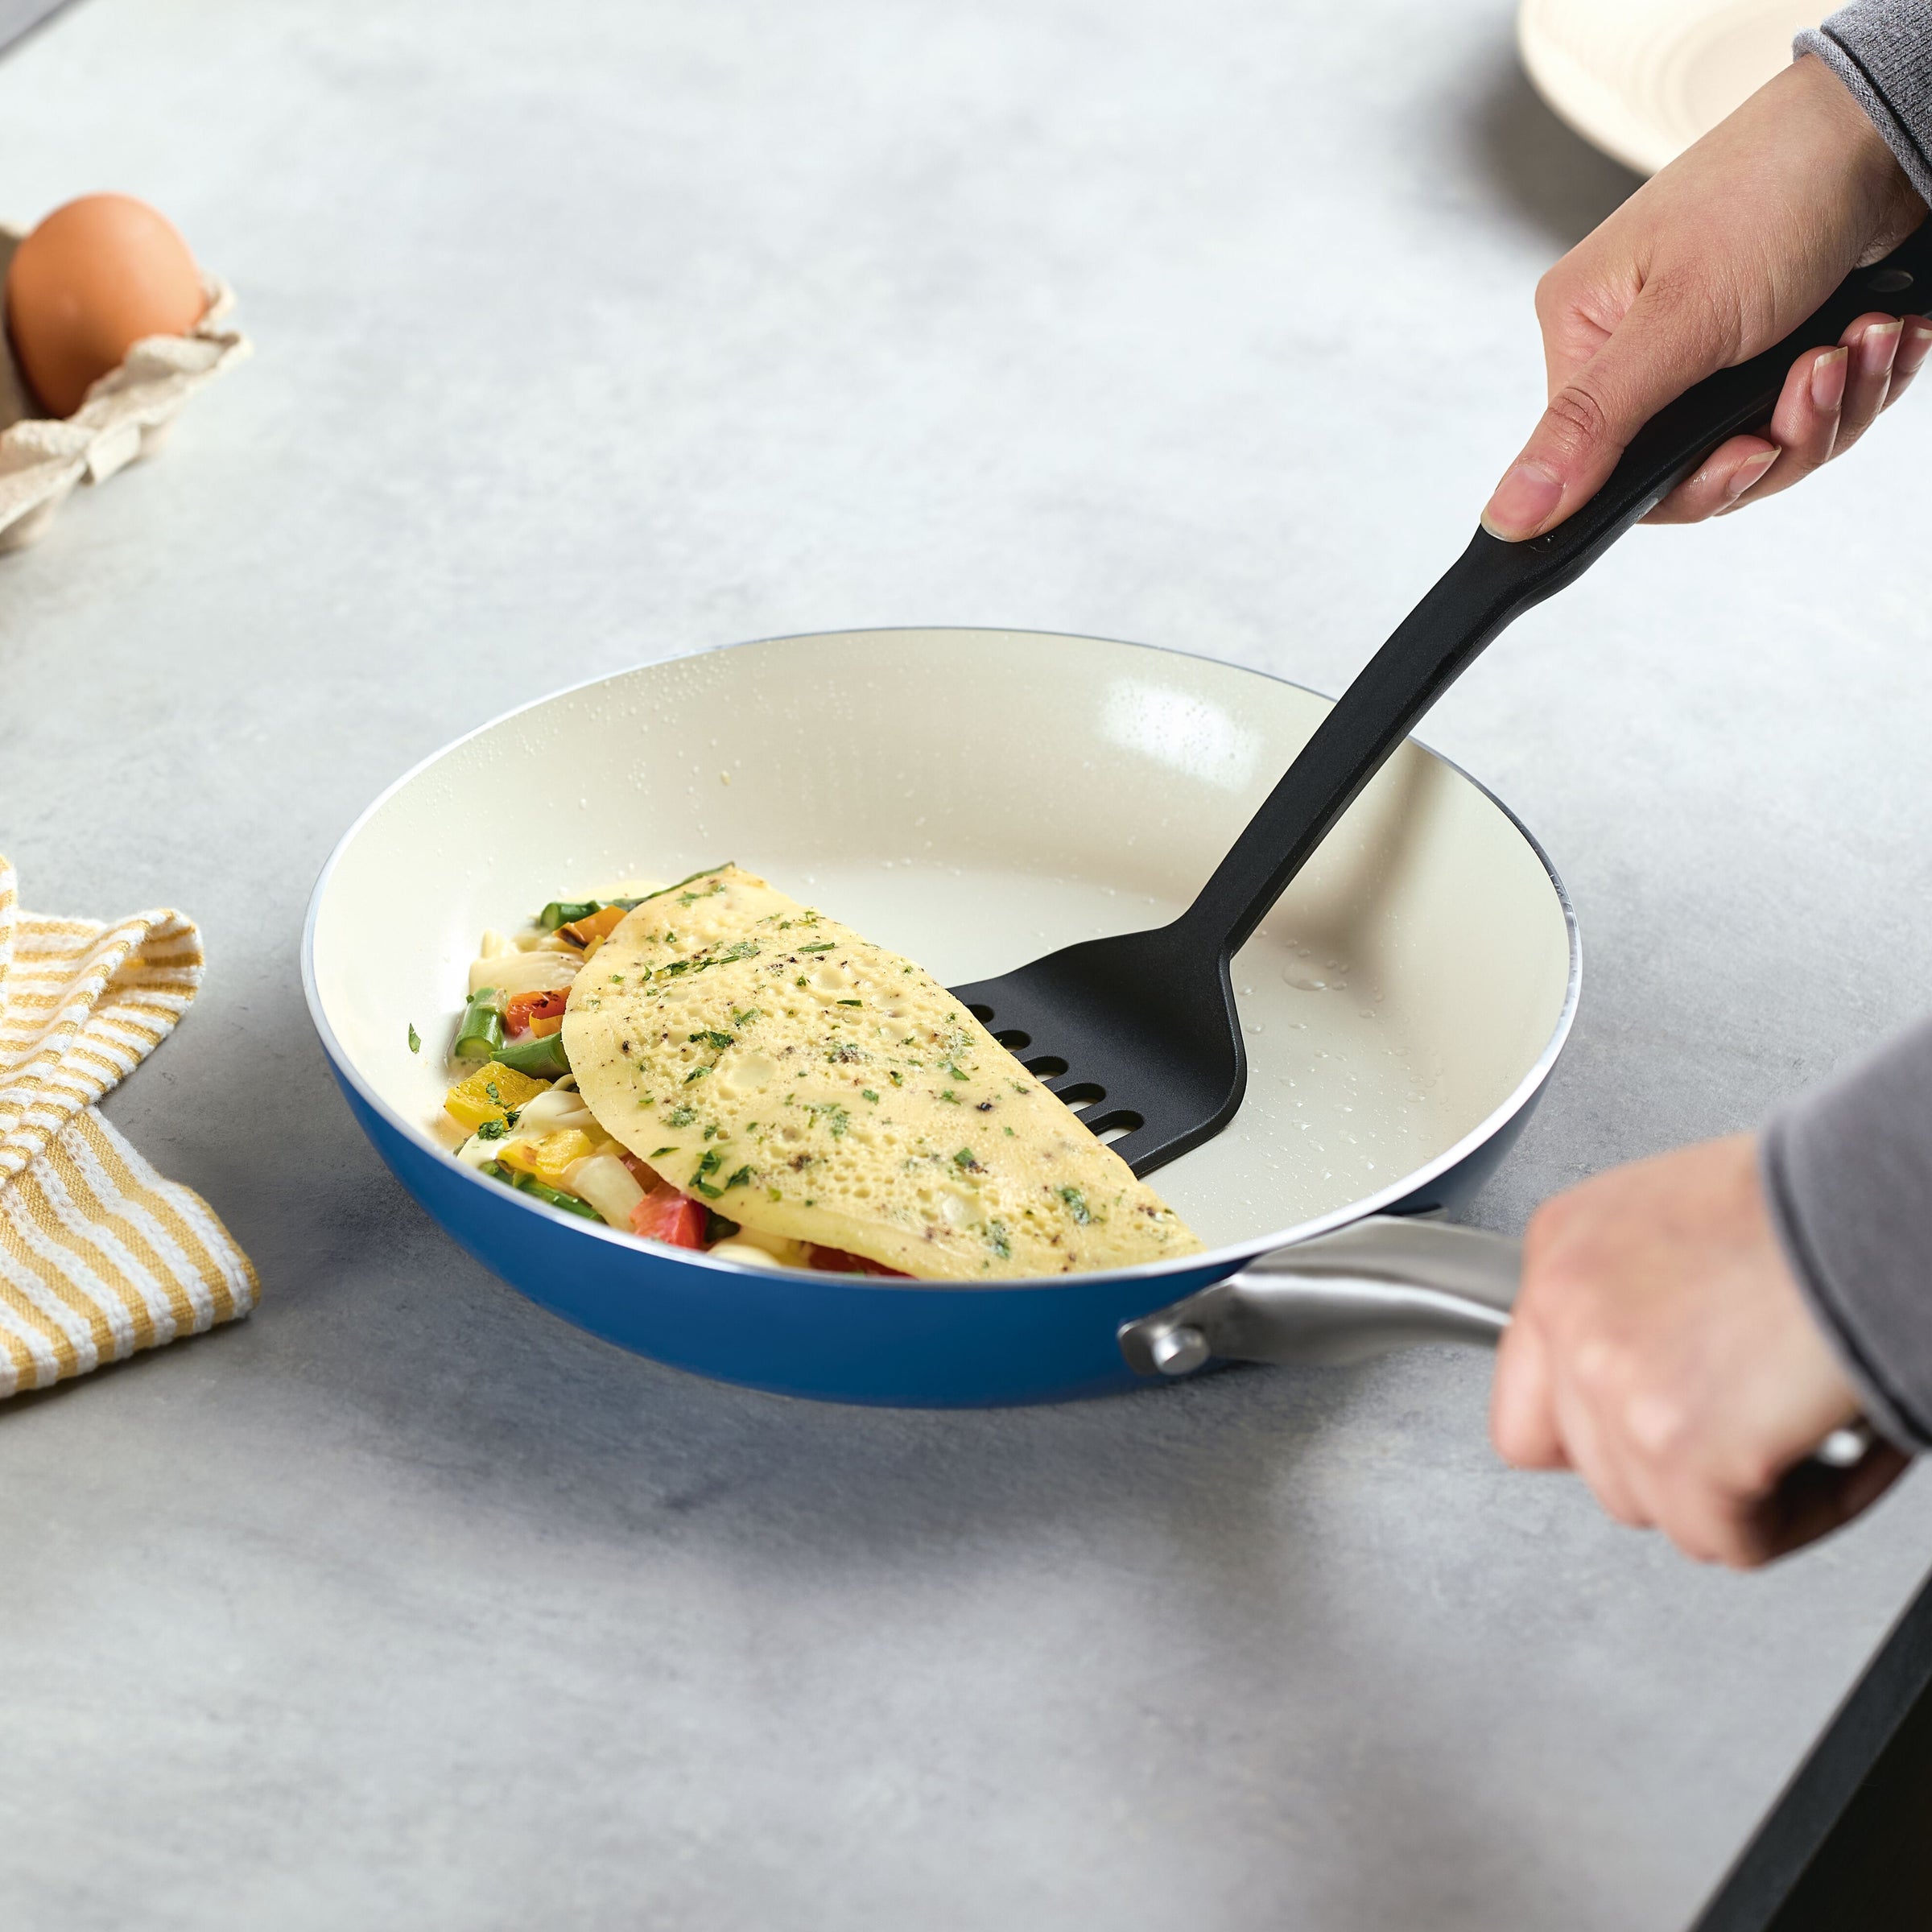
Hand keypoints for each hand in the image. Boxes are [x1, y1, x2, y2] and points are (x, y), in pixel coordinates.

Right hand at [1484, 54, 1930, 536]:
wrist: (1878, 125)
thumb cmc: (1772, 188)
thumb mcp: (1677, 321)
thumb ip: (1589, 426)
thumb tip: (1506, 515)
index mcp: (1586, 339)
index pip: (1613, 474)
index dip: (1696, 484)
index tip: (1755, 452)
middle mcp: (1637, 353)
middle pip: (1700, 469)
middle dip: (1784, 436)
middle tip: (1826, 371)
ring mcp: (1706, 354)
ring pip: (1765, 447)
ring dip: (1835, 406)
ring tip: (1863, 339)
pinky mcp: (1766, 348)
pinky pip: (1808, 414)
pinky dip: (1858, 384)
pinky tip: (1880, 333)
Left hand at [1491, 1134, 1907, 1565]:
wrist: (1871, 1203)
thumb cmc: (1806, 1203)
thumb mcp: (1676, 1221)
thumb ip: (1633, 1296)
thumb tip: (1653, 1364)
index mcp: (1562, 1248)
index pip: (1528, 1396)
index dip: (1602, 1429)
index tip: (1657, 1428)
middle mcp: (1569, 1312)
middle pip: (1587, 1461)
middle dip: (1668, 1465)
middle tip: (1740, 1435)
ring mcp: (1612, 1382)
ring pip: (1652, 1507)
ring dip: (1731, 1492)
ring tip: (1798, 1435)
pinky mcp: (1677, 1448)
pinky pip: (1724, 1540)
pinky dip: (1792, 1519)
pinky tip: (1831, 1459)